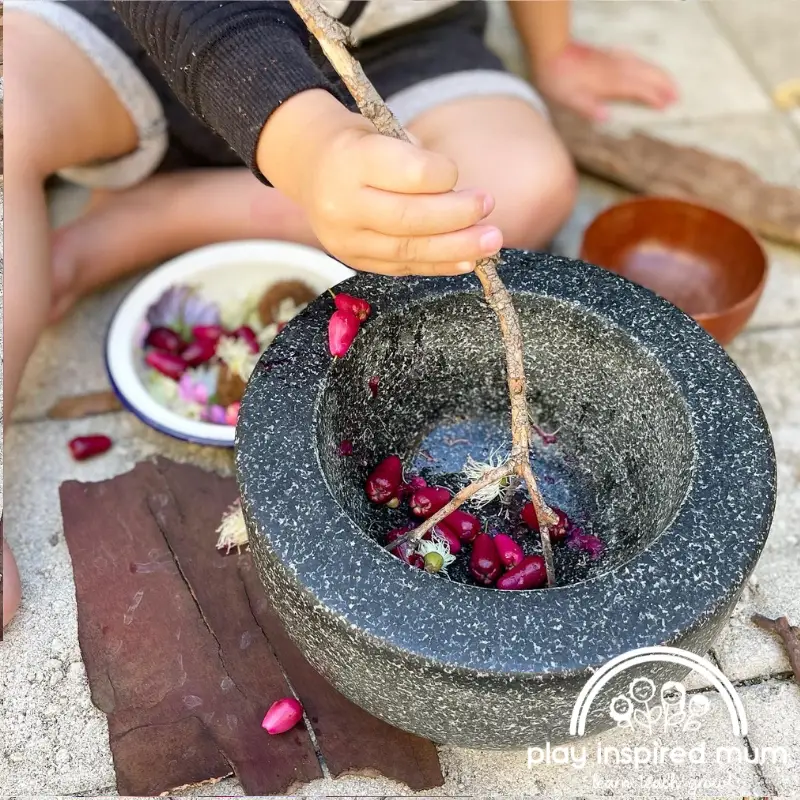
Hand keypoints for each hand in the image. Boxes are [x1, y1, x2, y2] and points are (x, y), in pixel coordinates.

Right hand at [257, 90, 500, 275]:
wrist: (309, 166)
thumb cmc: (359, 143)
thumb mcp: (381, 130)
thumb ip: (415, 160)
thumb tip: (461, 197)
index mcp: (348, 159)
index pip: (408, 173)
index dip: (442, 175)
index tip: (455, 173)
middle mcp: (341, 204)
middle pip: (409, 218)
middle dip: (456, 215)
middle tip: (489, 207)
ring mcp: (345, 239)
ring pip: (408, 249)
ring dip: (456, 247)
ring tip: (491, 241)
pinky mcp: (355, 260)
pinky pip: (403, 266)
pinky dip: (438, 264)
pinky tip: (467, 261)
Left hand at [534, 42, 678, 121]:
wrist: (551, 52)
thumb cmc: (559, 80)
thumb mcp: (570, 100)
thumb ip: (589, 108)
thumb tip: (606, 117)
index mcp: (611, 82)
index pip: (640, 90)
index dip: (655, 98)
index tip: (667, 106)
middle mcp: (617, 69)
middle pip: (649, 75)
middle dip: (665, 85)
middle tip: (678, 96)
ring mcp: (614, 59)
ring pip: (644, 65)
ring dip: (659, 75)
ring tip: (670, 84)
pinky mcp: (609, 54)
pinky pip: (636, 59)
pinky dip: (647, 65)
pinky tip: (646, 68)